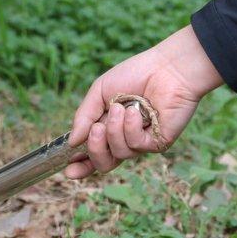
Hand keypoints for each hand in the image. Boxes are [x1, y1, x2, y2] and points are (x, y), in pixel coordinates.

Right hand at [65, 25, 222, 177]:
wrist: (167, 67)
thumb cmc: (135, 74)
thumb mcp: (100, 92)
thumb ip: (84, 116)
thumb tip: (71, 142)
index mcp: (109, 128)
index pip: (93, 154)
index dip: (81, 165)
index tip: (69, 170)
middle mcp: (125, 139)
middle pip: (104, 163)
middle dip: (95, 150)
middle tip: (95, 130)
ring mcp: (142, 142)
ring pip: (119, 154)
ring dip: (114, 131)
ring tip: (119, 108)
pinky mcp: (158, 142)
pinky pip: (136, 145)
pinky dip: (131, 128)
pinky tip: (135, 112)